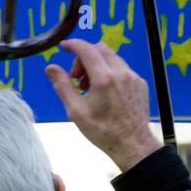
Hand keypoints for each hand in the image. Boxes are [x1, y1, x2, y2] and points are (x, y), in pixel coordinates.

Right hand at [46, 40, 160, 172]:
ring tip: (90, 88)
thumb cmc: (104, 132)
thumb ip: (63, 86)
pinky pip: (123, 69)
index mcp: (104, 79)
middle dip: (84, 58)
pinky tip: (106, 93)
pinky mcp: (140, 84)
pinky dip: (110, 73)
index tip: (64, 46)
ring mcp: (133, 77)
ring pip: (112, 58)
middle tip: (77, 78)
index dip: (73, 45)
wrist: (132, 145)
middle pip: (99, 49)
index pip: (86, 49)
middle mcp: (121, 73)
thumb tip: (51, 68)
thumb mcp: (76, 112)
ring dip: (97, 65)